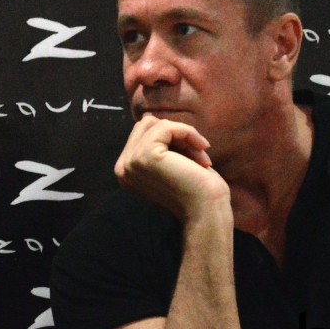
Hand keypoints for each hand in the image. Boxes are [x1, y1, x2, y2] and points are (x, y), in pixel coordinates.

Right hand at [114, 114, 230, 223]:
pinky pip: (167, 127)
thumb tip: (148, 117)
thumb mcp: (169, 162)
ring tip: (200, 158)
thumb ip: (156, 144)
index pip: (141, 133)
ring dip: (185, 136)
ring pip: (156, 124)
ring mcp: (131, 162)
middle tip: (196, 155)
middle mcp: (122, 168)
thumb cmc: (196, 190)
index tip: (191, 159)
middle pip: (145, 124)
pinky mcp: (145, 156)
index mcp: (126, 171)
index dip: (170, 138)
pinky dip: (188, 133)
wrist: (207, 212)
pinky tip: (202, 150)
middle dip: (175, 134)